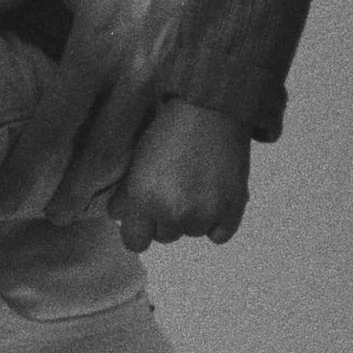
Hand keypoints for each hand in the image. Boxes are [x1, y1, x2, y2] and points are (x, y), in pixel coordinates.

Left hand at [0, 0, 198, 220]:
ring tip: (100, 213)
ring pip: (144, 154)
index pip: (52, 125)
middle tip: (50, 218)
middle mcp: (135, 75)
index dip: (24, 168)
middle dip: (72, 193)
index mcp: (95, 48)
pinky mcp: (205, 79)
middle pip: (99, 155)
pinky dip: (163, 166)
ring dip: (118, 189)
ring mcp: (175, 82)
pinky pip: (180, 137)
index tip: (0, 199)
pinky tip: (150, 182)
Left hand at [114, 100, 250, 250]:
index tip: (144, 217)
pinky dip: (217, 221)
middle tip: (174, 188)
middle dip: (165, 218)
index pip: (135, 242)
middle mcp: (174, 212)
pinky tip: (213, 197)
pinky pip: (219, 234)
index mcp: (144, 199)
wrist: (210, 110)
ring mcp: (206, 213)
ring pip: (192, 232)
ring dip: (192, 217)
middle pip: (164, 236)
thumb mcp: (137, 160)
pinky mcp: (233, 209)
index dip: (139, 229)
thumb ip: (126, 195)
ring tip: (195, 186)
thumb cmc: (169, 130)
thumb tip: (118, 216)